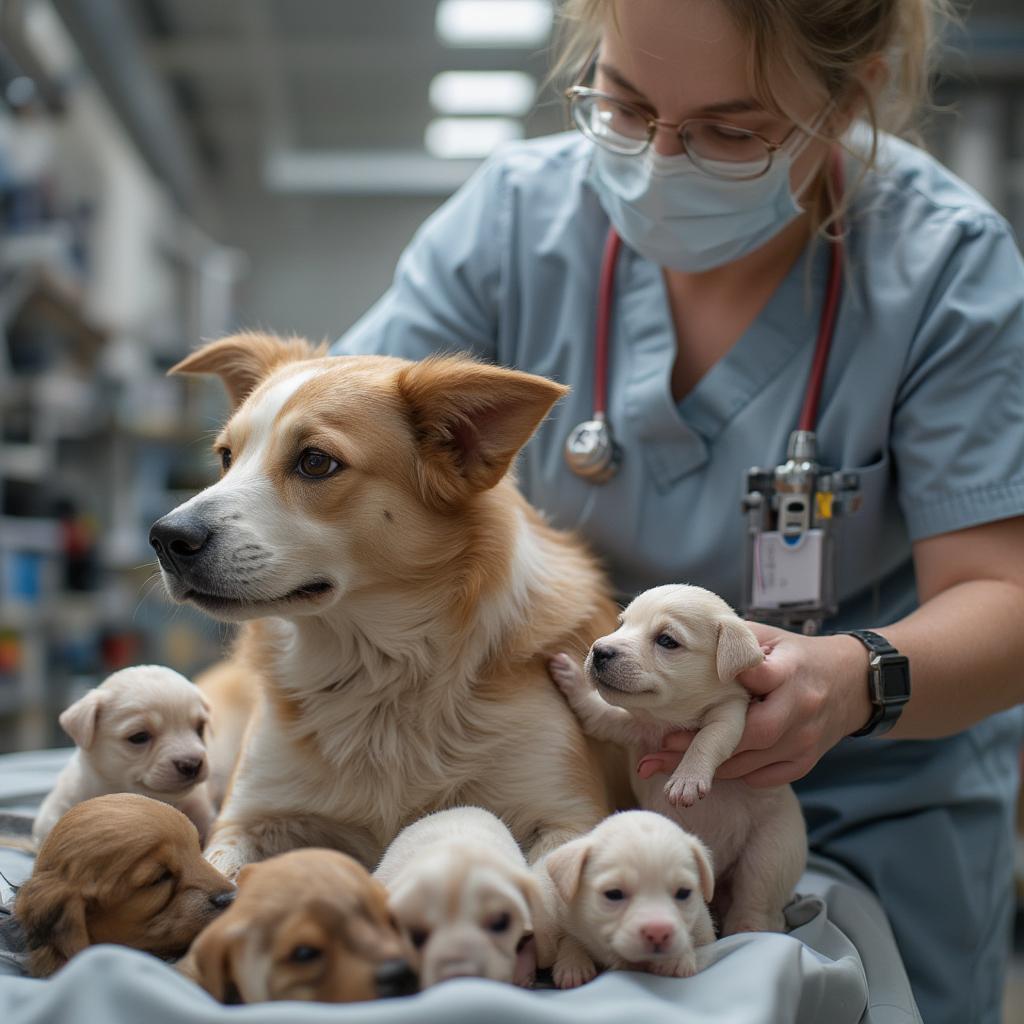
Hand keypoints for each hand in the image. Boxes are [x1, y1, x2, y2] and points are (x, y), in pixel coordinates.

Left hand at [635, 624, 871, 787]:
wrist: (853, 684)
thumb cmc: (799, 656)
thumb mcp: (771, 637)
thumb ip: (735, 639)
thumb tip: (689, 638)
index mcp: (793, 668)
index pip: (763, 675)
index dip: (732, 679)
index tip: (693, 690)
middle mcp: (802, 706)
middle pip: (756, 731)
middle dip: (708, 741)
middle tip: (664, 744)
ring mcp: (806, 739)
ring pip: (754, 761)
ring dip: (711, 765)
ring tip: (666, 763)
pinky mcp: (805, 761)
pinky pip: (764, 777)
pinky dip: (735, 774)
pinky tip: (707, 768)